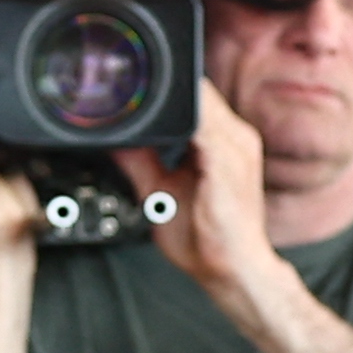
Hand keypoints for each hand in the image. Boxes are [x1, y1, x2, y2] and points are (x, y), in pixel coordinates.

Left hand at [139, 96, 279, 321]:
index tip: (129, 81)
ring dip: (169, 97)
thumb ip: (140, 161)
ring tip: (129, 93)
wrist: (235, 271)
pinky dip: (177, 120)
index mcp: (224, 141)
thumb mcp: (160, 192)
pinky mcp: (228, 162)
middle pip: (200, 92)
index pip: (198, 97)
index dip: (167, 87)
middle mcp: (236, 138)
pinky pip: (203, 128)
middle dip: (164, 86)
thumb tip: (116, 140)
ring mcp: (236, 148)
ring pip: (202, 102)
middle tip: (122, 82)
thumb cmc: (206, 238)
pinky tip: (150, 120)